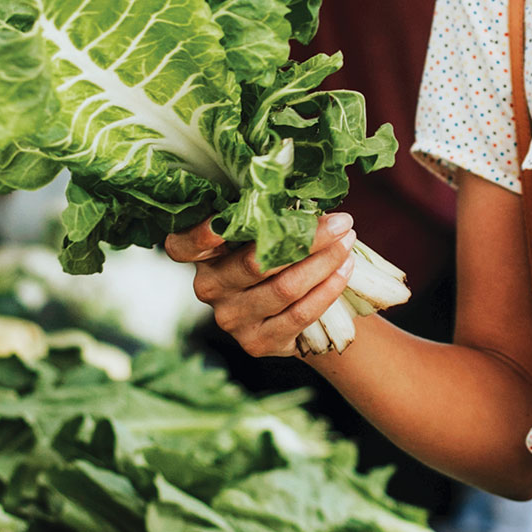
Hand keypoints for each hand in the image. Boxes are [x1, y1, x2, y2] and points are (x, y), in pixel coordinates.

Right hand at [165, 213, 356, 358]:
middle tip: (341, 222)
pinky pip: (299, 315)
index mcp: (201, 256)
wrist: (289, 315)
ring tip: (348, 242)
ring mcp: (231, 319)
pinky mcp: (256, 342)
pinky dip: (327, 289)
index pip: (183, 246)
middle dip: (305, 239)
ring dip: (324, 262)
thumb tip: (305, 189)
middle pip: (254, 262)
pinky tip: (344, 270)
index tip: (224, 220)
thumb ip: (266, 216)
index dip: (200, 235)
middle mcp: (209, 288)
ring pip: (283, 288)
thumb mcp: (259, 237)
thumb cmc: (273, 257)